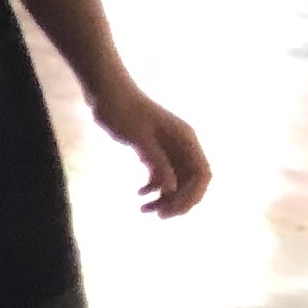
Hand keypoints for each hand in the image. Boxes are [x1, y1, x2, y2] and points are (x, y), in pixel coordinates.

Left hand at [92, 81, 208, 216]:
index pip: (202, 174)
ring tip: (144, 210)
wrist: (105, 91)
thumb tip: (171, 188)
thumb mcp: (137, 137)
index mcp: (186, 139)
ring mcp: (169, 148)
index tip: (172, 210)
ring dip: (164, 198)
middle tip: (158, 216)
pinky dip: (153, 187)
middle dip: (178, 201)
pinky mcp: (154, 150)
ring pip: (176, 181)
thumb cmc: (121, 109)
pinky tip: (139, 195)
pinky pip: (162, 175)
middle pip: (191, 181)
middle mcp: (182, 145)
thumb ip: (156, 161)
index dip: (192, 195)